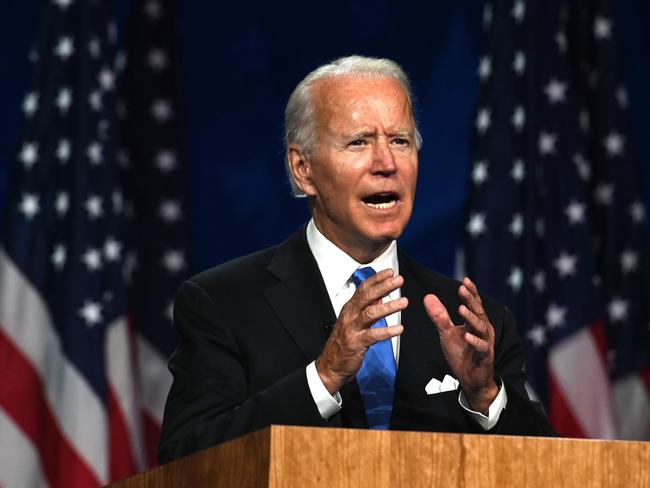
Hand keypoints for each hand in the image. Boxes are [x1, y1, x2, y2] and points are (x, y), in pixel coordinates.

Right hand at [315, 269, 406, 394]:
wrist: (331, 366)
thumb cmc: (344, 343)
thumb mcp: (353, 321)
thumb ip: (366, 308)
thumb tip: (380, 297)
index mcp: (350, 308)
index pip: (363, 288)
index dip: (376, 279)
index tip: (390, 272)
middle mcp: (349, 315)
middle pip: (367, 297)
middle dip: (383, 287)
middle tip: (398, 280)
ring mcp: (352, 329)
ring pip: (370, 313)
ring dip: (388, 307)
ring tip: (404, 302)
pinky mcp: (356, 343)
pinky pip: (373, 335)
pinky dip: (387, 331)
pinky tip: (400, 329)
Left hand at [423, 277, 497, 412]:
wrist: (470, 378)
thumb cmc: (461, 353)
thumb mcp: (446, 333)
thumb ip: (439, 316)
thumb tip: (428, 297)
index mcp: (475, 322)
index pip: (474, 304)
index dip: (470, 292)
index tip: (464, 280)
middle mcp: (482, 330)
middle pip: (478, 312)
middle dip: (471, 300)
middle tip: (463, 289)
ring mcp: (485, 343)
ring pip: (480, 328)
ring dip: (471, 318)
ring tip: (462, 308)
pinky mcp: (485, 357)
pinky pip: (482, 348)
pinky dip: (475, 342)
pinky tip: (467, 336)